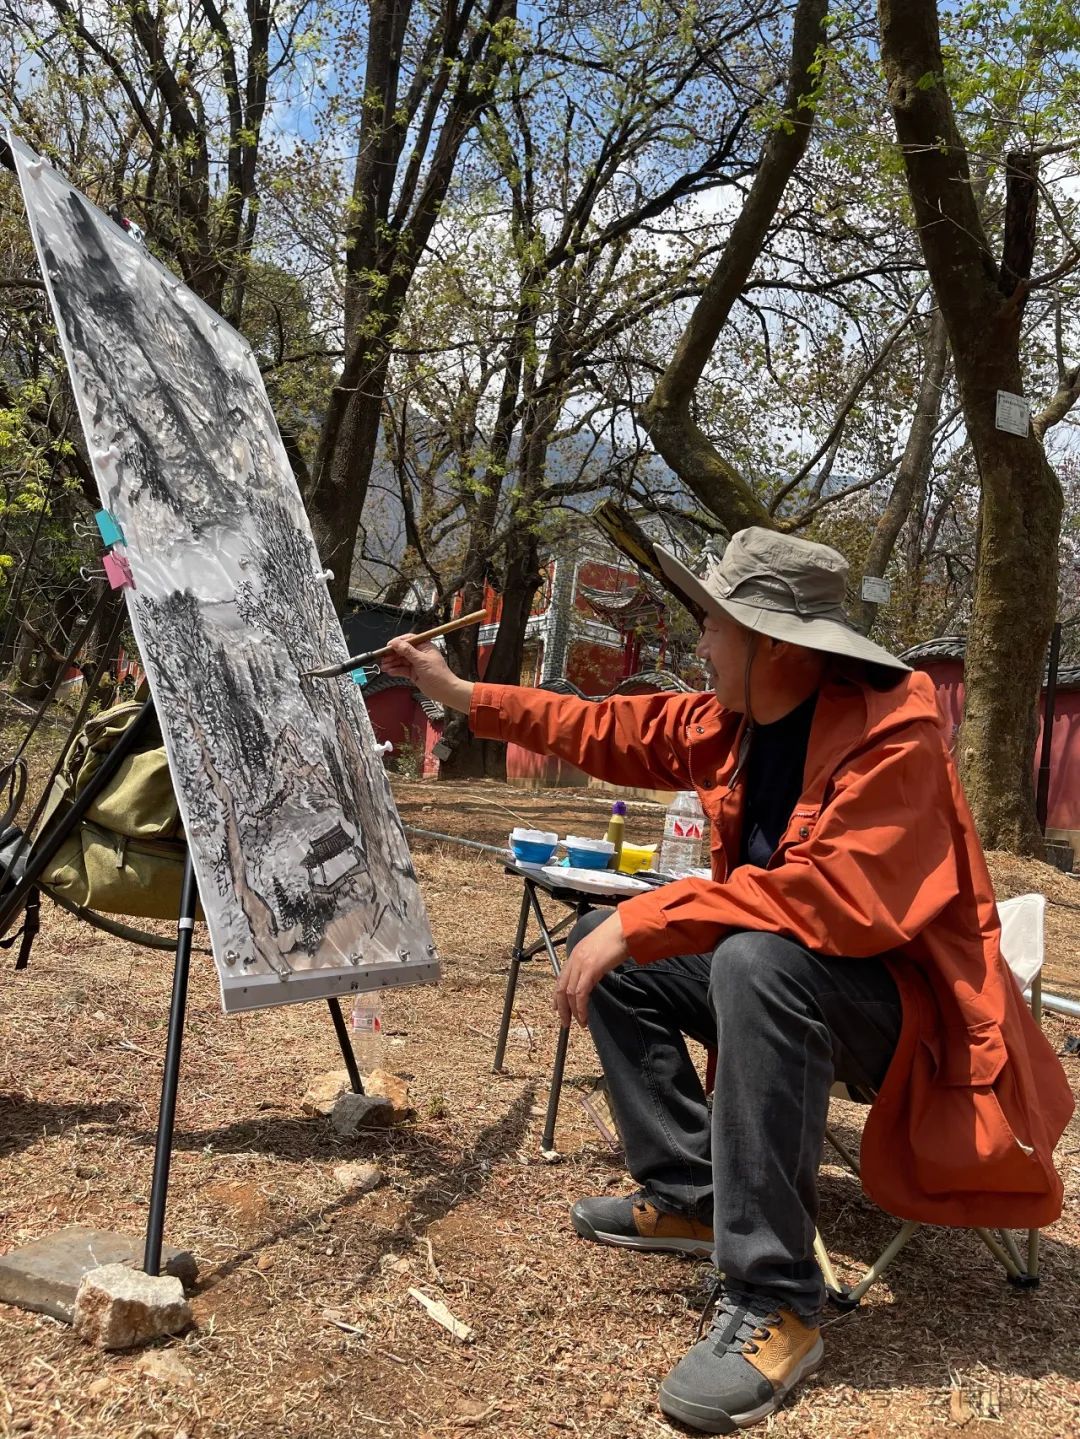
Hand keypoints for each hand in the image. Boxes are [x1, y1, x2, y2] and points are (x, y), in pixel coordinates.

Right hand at [380, 635, 473, 712]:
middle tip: (383, 658)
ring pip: (401, 661)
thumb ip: (407, 651)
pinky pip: (402, 670)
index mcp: (424, 646)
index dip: (397, 642)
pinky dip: (395, 670)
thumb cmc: (438, 673)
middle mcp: (419, 653)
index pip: (408, 640)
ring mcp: (416, 664)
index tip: (388, 646)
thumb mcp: (421, 660)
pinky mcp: (413, 673)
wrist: (444, 690)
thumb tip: (396, 643)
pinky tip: (389, 671)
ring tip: (384, 666)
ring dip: (392, 663)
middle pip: (402, 651)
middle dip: (392, 654)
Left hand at [555, 910, 629, 1028]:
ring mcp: (581, 963)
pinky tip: (584, 1017)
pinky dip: (581, 1008)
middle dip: (562, 1008)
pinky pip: (580, 993)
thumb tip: (593, 977)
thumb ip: (592, 963)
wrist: (624, 928)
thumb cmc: (617, 937)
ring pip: (569, 993)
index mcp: (575, 954)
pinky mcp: (590, 969)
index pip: (561, 978)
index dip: (557, 996)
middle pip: (561, 988)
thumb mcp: (599, 951)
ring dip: (572, 1011)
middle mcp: (574, 959)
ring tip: (578, 1023)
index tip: (557, 1008)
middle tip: (565, 1022)